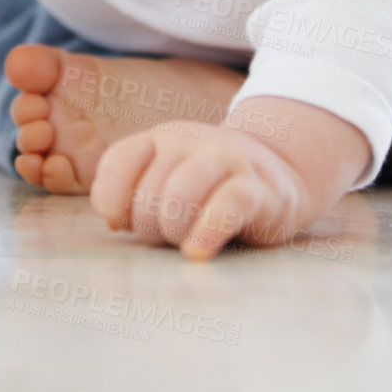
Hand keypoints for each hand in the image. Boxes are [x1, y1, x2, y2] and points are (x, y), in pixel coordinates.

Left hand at [89, 119, 311, 261]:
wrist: (280, 174)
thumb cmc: (209, 190)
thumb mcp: (168, 181)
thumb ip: (135, 198)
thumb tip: (114, 221)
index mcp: (161, 140)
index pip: (118, 161)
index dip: (111, 198)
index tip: (120, 222)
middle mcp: (191, 143)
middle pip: (150, 190)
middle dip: (150, 225)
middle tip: (168, 234)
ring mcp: (227, 161)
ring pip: (181, 193)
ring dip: (174, 229)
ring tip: (185, 242)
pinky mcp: (259, 189)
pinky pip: (227, 206)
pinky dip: (206, 231)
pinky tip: (197, 251)